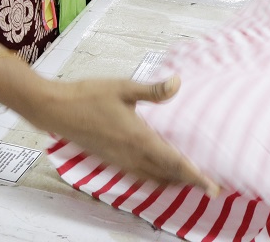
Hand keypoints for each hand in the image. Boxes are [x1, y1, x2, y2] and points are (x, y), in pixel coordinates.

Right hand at [20, 77, 217, 193]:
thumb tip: (177, 83)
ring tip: (189, 179)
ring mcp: (120, 160)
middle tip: (209, 185)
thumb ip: (153, 90)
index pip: (174, 163)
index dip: (196, 177)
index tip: (212, 188)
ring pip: (154, 178)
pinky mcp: (112, 159)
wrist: (57, 110)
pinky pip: (140, 175)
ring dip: (173, 181)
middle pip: (168, 175)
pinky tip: (159, 171)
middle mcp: (132, 155)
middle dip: (189, 182)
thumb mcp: (123, 88)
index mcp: (139, 138)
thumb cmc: (88, 96)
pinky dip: (156, 178)